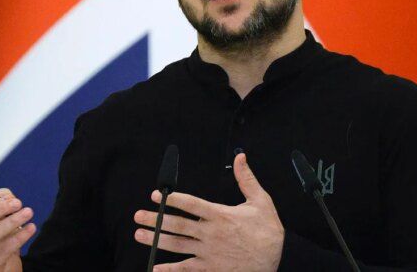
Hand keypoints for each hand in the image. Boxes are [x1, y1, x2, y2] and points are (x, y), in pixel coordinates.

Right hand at [0, 188, 35, 271]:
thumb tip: (7, 197)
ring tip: (28, 213)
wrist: (3, 264)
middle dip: (0, 208)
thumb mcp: (1, 216)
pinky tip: (31, 228)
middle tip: (19, 203)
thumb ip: (4, 201)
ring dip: (13, 221)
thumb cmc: (1, 235)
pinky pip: (4, 248)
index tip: (9, 199)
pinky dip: (20, 237)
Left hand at [134, 153, 284, 270]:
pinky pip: (186, 270)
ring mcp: (209, 253)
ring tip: (140, 235)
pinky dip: (170, 270)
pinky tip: (155, 268)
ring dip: (156, 240)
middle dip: (156, 219)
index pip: (191, 204)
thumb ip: (246, 178)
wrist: (278, 258)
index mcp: (221, 215)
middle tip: (138, 215)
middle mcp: (211, 234)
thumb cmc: (268, 230)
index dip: (172, 199)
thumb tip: (240, 157)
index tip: (158, 195)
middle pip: (178, 225)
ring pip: (177, 245)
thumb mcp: (261, 200)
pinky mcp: (210, 269)